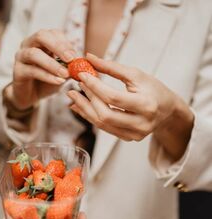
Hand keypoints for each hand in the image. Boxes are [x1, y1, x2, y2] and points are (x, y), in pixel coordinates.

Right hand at [11, 29, 75, 109]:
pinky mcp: (17, 71)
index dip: (65, 42)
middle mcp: (28, 45)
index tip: (76, 55)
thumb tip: (85, 64)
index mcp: (40, 42)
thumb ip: (71, 67)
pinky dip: (47, 76)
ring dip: (52, 64)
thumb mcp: (62, 73)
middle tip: (71, 59)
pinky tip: (58, 82)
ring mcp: (20, 57)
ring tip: (65, 74)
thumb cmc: (46, 82)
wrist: (30, 97)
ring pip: (34, 54)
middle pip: (41, 36)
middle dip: (58, 46)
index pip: (52, 33)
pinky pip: (32, 71)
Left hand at [68, 53, 193, 160]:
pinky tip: (81, 107)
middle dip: (87, 100)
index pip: (113, 97)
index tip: (82, 75)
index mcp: (146, 105)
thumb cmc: (153, 89)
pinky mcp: (128, 138)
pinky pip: (104, 129)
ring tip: (73, 97)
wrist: (168, 111)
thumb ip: (112, 67)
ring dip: (85, 110)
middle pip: (104, 115)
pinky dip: (91, 117)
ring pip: (102, 124)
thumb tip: (89, 57)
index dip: (95, 86)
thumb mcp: (136, 75)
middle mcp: (141, 124)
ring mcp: (134, 134)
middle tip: (74, 87)